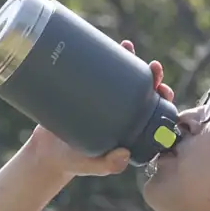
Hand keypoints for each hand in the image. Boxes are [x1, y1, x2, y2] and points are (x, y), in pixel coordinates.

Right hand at [26, 40, 174, 177]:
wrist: (45, 152)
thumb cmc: (73, 162)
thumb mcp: (92, 165)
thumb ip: (107, 165)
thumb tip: (124, 155)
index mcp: (129, 127)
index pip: (152, 111)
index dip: (162, 98)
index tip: (164, 90)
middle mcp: (120, 111)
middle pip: (141, 89)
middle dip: (152, 76)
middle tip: (154, 68)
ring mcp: (103, 99)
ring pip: (121, 75)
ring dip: (130, 59)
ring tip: (130, 47)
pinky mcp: (84, 90)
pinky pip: (98, 71)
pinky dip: (105, 55)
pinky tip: (110, 44)